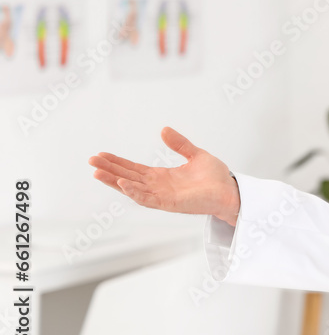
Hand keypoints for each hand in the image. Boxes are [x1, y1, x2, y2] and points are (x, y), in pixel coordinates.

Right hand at [88, 127, 240, 225]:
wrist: (230, 191)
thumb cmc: (216, 178)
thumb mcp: (195, 155)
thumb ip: (179, 144)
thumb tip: (164, 129)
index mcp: (162, 176)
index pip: (134, 169)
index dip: (118, 162)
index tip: (101, 155)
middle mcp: (159, 187)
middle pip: (128, 178)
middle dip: (109, 169)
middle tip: (92, 161)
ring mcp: (162, 196)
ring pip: (132, 189)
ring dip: (114, 181)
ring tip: (97, 172)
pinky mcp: (170, 204)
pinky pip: (147, 199)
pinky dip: (134, 192)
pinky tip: (121, 183)